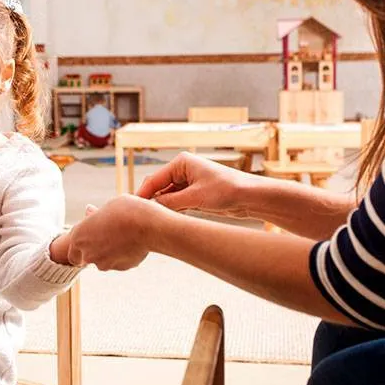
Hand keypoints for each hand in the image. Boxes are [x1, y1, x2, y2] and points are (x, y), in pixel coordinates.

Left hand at [66, 195, 169, 270]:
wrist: (147, 225)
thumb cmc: (126, 211)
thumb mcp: (107, 207)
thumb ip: (95, 215)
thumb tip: (89, 212)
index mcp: (79, 236)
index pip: (72, 253)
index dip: (80, 249)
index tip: (90, 241)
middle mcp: (88, 253)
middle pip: (88, 258)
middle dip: (96, 251)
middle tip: (108, 237)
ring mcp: (104, 263)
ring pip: (104, 261)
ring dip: (110, 253)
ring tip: (124, 236)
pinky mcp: (121, 268)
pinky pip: (120, 262)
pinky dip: (124, 256)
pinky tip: (133, 242)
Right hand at [137, 152, 254, 217]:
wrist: (250, 197)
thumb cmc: (226, 190)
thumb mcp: (195, 198)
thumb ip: (170, 202)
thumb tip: (150, 208)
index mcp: (181, 162)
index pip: (154, 179)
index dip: (143, 195)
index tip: (134, 210)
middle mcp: (183, 169)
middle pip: (159, 187)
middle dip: (152, 201)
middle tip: (141, 218)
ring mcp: (189, 181)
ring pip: (167, 196)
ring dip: (163, 207)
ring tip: (153, 222)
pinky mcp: (195, 193)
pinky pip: (177, 201)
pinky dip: (173, 210)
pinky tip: (168, 220)